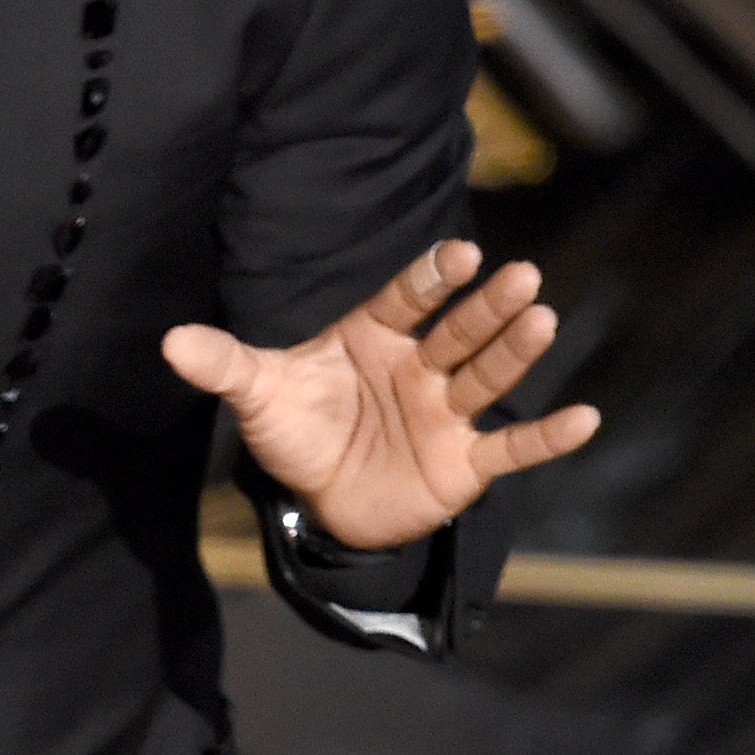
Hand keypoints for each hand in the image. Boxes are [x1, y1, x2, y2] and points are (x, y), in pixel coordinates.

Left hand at [160, 240, 600, 549]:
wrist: (320, 502)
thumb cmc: (296, 430)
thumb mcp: (258, 395)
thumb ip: (223, 365)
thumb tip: (169, 342)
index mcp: (372, 336)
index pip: (407, 298)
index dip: (432, 277)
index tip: (460, 252)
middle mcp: (418, 366)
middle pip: (458, 330)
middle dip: (487, 306)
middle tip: (522, 275)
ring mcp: (444, 412)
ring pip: (485, 376)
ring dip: (515, 351)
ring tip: (543, 318)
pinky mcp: (463, 464)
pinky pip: (511, 448)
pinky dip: (546, 438)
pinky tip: (585, 418)